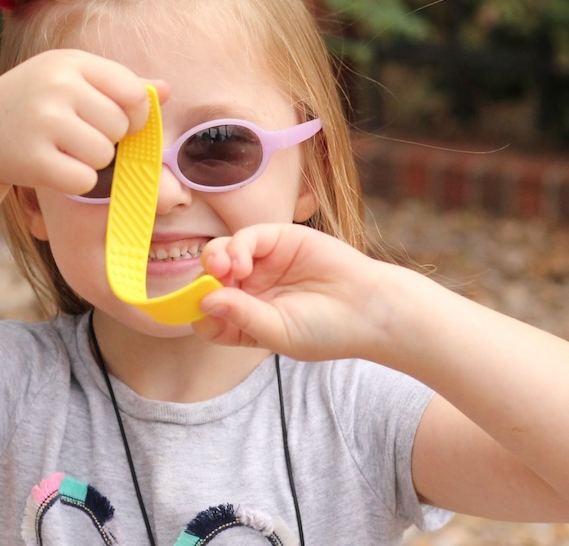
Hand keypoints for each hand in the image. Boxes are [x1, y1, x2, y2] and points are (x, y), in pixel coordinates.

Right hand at [0, 49, 165, 195]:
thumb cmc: (38, 104)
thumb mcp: (73, 80)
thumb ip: (120, 85)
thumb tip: (166, 91)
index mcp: (72, 62)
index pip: (133, 93)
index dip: (136, 116)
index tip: (120, 123)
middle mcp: (57, 85)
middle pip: (119, 127)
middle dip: (108, 139)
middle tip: (78, 136)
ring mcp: (42, 120)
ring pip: (103, 155)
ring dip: (92, 162)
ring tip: (65, 150)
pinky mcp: (33, 158)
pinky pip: (84, 181)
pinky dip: (77, 182)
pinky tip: (55, 168)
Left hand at [193, 224, 392, 361]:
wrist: (369, 309)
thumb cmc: (326, 330)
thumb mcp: (277, 332)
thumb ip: (240, 317)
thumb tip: (203, 302)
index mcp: (246, 319)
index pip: (208, 315)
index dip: (198, 311)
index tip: (200, 311)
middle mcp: (250, 290)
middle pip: (210, 280)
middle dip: (203, 280)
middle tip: (211, 284)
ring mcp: (263, 264)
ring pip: (221, 254)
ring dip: (215, 260)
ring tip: (227, 269)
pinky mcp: (278, 240)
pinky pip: (245, 237)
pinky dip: (236, 246)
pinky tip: (242, 262)